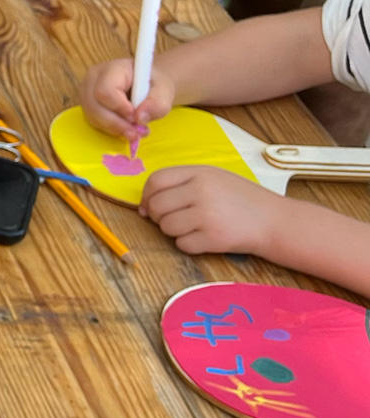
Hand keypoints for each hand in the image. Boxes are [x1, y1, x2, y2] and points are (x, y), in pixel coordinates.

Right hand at [81, 57, 175, 138]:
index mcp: (113, 68)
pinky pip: (94, 121)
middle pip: (95, 106)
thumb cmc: (153, 84)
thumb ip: (157, 104)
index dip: (119, 107)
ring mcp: (87, 92)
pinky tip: (125, 127)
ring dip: (114, 128)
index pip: (105, 90)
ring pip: (93, 116)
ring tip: (134, 131)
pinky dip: (110, 129)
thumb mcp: (164, 91)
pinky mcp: (87, 105)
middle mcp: (94, 78)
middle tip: (136, 133)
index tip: (136, 117)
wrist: (146, 83)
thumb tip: (139, 119)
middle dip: (116, 124)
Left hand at [140, 166, 291, 256]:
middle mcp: (201, 192)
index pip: (156, 180)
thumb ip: (180, 185)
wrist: (274, 221)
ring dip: (173, 231)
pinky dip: (189, 244)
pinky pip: (182, 245)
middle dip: (157, 216)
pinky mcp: (213, 238)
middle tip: (173, 219)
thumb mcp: (213, 179)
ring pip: (166, 227)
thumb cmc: (239, 199)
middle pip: (156, 205)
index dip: (147, 195)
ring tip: (194, 227)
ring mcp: (207, 215)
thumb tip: (143, 206)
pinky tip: (205, 238)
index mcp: (200, 173)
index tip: (148, 205)